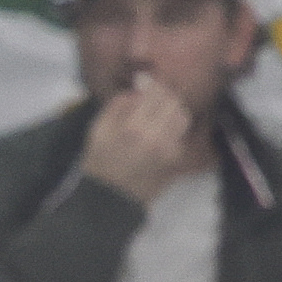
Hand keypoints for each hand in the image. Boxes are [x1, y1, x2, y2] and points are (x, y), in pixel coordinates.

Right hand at [78, 72, 204, 204]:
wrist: (110, 197)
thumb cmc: (99, 161)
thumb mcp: (99, 128)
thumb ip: (119, 104)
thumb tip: (139, 90)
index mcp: (134, 126)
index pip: (157, 93)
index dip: (155, 85)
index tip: (148, 84)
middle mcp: (156, 136)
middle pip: (174, 103)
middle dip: (165, 97)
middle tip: (155, 98)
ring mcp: (169, 150)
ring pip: (183, 118)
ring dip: (173, 111)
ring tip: (160, 114)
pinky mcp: (175, 161)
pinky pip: (181, 136)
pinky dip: (173, 129)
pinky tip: (160, 132)